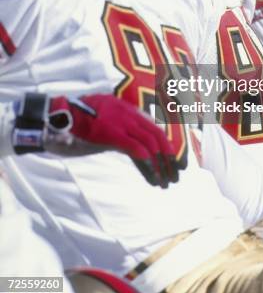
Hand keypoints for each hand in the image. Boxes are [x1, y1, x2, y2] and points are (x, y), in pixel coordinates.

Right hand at [46, 95, 179, 187]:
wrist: (56, 116)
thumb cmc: (78, 123)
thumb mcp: (105, 123)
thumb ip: (120, 132)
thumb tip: (136, 150)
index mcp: (128, 110)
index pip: (154, 128)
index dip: (167, 147)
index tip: (175, 163)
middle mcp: (128, 113)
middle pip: (157, 136)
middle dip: (169, 158)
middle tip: (176, 176)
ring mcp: (120, 122)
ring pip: (150, 143)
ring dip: (161, 165)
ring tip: (166, 183)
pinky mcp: (110, 133)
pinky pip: (134, 149)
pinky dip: (147, 164)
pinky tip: (153, 178)